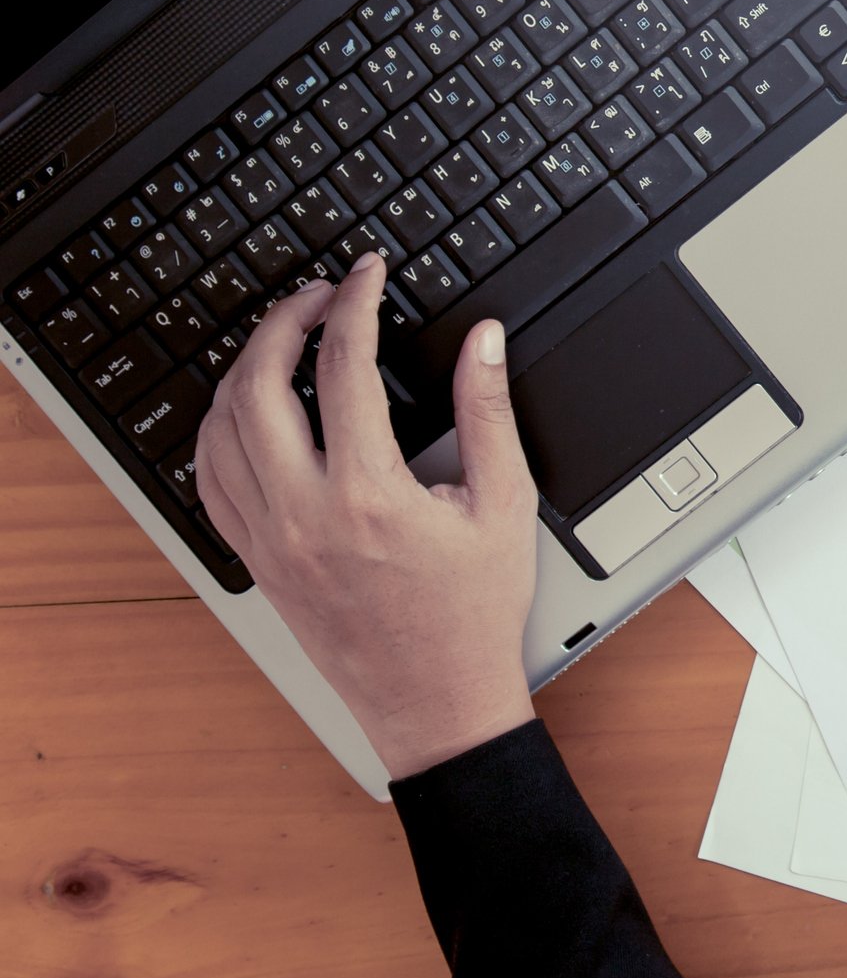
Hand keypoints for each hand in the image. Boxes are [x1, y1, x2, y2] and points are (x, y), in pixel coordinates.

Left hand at [194, 254, 539, 779]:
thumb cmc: (474, 613)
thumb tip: (483, 341)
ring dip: (245, 368)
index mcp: (370, 496)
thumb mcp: (504, 504)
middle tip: (320, 295)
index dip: (354, 303)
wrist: (437, 702)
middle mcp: (305, 515)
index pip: (344, 367)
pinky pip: (211, 479)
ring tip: (285, 339)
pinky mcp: (257, 561)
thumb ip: (489, 412)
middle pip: (258, 385)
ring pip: (220, 428)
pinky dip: (220, 428)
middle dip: (284, 321)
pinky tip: (251, 408)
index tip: (366, 274)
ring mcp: (270, 540)